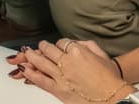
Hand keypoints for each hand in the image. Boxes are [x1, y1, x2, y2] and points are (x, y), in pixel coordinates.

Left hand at [9, 39, 130, 103]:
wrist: (112, 95)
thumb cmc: (109, 77)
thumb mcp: (100, 53)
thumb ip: (86, 45)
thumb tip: (75, 43)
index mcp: (78, 51)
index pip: (61, 42)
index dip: (57, 43)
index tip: (56, 45)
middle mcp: (67, 62)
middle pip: (48, 50)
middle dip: (41, 48)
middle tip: (37, 47)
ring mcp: (62, 76)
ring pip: (41, 63)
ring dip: (32, 57)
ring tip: (25, 55)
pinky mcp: (59, 89)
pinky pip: (41, 80)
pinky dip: (31, 74)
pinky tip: (25, 70)